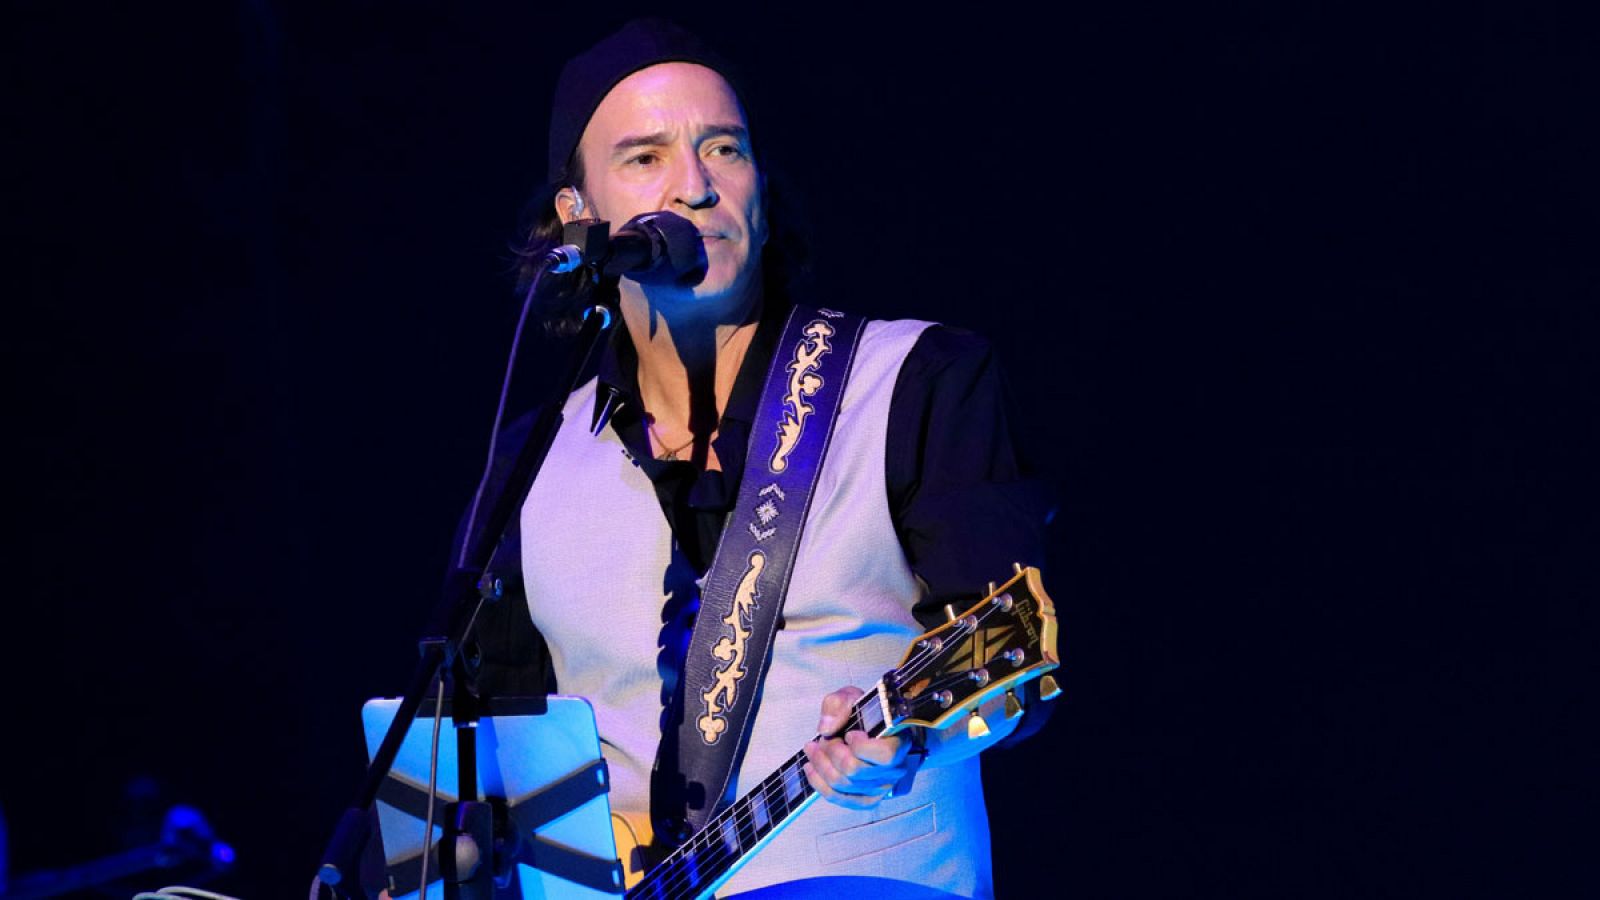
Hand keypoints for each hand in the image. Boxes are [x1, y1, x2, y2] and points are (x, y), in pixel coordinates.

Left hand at [801, 685, 911, 808]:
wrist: (870, 729)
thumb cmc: (865, 713)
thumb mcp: (853, 697)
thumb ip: (839, 704)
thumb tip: (826, 728)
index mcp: (899, 743)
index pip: (884, 755)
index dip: (860, 746)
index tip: (849, 733)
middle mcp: (894, 770)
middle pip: (855, 770)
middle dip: (831, 752)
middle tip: (823, 739)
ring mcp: (881, 787)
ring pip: (843, 784)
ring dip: (821, 765)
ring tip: (812, 749)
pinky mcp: (866, 798)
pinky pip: (839, 798)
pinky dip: (819, 783)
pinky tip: (811, 768)